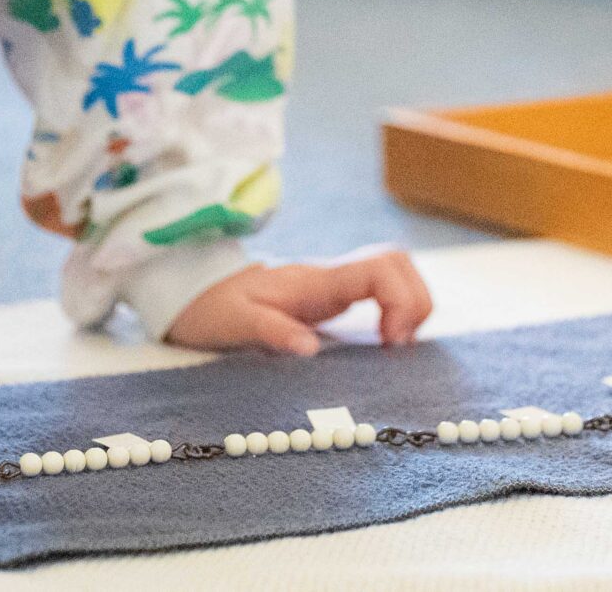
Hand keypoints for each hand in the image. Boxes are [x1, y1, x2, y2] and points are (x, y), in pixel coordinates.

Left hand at [163, 251, 432, 356]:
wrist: (195, 292)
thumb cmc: (214, 308)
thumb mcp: (234, 324)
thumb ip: (272, 332)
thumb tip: (310, 349)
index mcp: (314, 282)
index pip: (379, 267)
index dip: (402, 300)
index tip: (390, 343)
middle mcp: (330, 277)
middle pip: (398, 263)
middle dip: (415, 301)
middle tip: (396, 348)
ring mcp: (334, 285)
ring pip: (395, 273)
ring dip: (410, 305)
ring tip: (393, 348)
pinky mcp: (332, 297)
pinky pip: (380, 291)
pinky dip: (396, 312)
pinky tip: (383, 345)